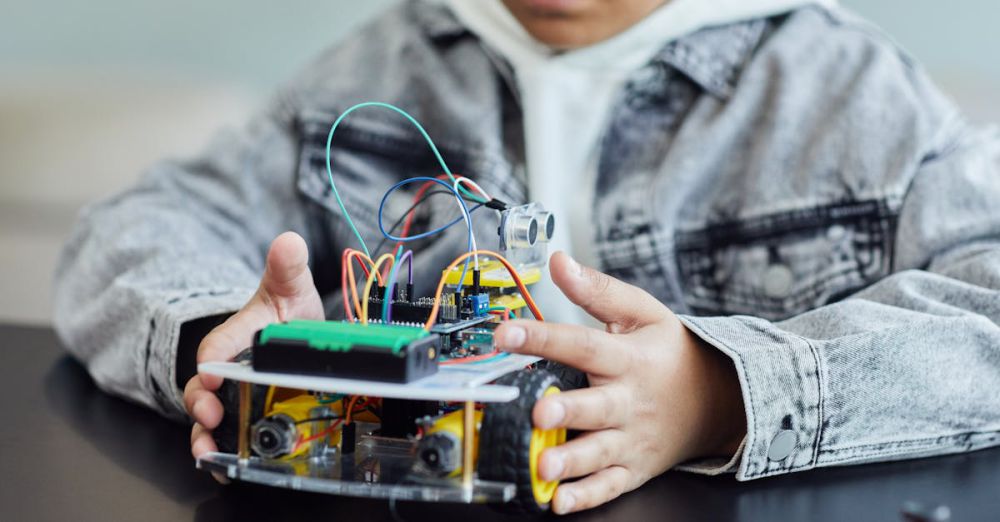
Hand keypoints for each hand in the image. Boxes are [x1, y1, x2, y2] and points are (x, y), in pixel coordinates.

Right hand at [183, 232, 323, 463]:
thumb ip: (287, 268)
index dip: (214, 359)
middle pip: (202, 390)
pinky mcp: (241, 416)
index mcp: (235, 337)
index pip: (216, 347)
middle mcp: (226, 370)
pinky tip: (225, 467)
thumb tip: (288, 241)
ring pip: (207, 419)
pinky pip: (225, 438)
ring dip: (205, 437)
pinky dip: (222, 453)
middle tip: (209, 415)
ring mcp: (231, 396)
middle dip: (201, 403)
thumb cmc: (284, 314)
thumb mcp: (290, 289)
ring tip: (208, 453)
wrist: (292, 335)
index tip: (215, 372)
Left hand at [493, 252, 745, 513]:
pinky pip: (608, 485)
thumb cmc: (671, 353)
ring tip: (544, 465)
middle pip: (595, 406)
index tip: (506, 332)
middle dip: (567, 410)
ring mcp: (632, 438)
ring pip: (599, 452)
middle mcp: (629, 401)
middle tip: (539, 412)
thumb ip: (598, 290)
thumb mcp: (642, 313)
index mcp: (628, 358)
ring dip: (571, 460)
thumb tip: (559, 262)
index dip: (543, 338)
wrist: (718, 399)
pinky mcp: (633, 466)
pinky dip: (586, 496)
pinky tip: (560, 501)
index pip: (582, 344)